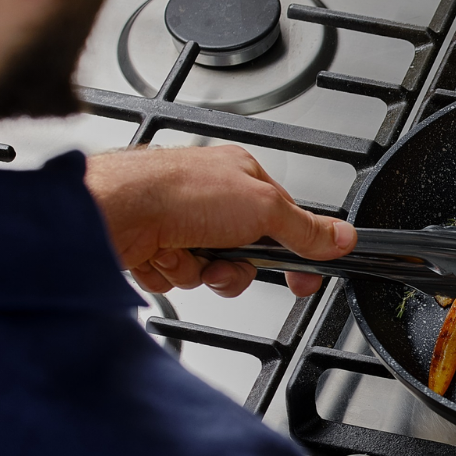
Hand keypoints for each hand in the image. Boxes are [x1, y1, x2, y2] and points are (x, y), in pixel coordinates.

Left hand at [85, 145, 354, 296]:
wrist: (114, 210)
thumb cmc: (177, 191)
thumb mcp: (264, 209)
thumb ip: (307, 228)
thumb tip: (342, 237)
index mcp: (241, 176)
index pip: (285, 221)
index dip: (298, 253)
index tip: (305, 279)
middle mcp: (210, 196)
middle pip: (247, 252)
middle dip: (237, 267)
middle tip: (226, 260)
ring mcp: (180, 222)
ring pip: (212, 269)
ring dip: (203, 272)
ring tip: (186, 255)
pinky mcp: (153, 245)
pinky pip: (179, 277)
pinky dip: (173, 274)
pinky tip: (161, 256)